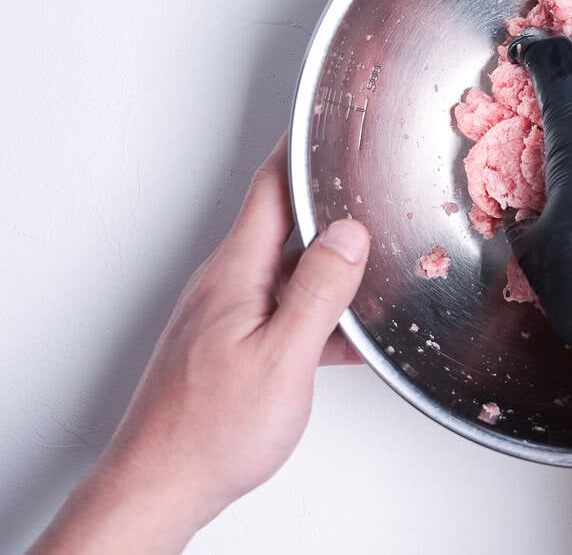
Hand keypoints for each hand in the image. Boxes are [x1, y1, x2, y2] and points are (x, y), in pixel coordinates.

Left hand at [32, 136, 370, 553]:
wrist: (161, 484)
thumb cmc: (212, 431)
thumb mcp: (283, 358)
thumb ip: (318, 292)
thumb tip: (348, 234)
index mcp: (236, 273)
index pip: (271, 189)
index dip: (301, 150)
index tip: (329, 121)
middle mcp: (227, 284)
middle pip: (284, 224)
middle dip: (329, 203)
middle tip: (371, 187)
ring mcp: (229, 314)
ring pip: (290, 270)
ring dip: (331, 264)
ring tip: (377, 265)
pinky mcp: (233, 343)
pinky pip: (285, 308)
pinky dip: (320, 311)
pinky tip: (348, 333)